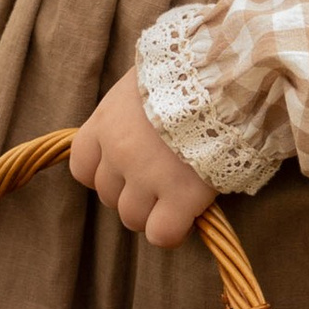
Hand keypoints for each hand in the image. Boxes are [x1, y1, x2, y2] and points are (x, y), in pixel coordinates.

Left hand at [68, 70, 216, 246]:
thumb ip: (130, 114)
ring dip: (153, 213)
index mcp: (106, 123)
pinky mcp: (181, 196)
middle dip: (133, 194)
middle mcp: (118, 152)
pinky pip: (163, 234)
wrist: (225, 76)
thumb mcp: (144, 84)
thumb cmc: (189, 73)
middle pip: (109, 196)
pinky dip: (173, 231)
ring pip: (132, 218)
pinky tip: (189, 215)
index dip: (106, 175)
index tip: (128, 171)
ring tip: (179, 195)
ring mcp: (147, 176)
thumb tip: (137, 131)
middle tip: (163, 180)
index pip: (83, 168)